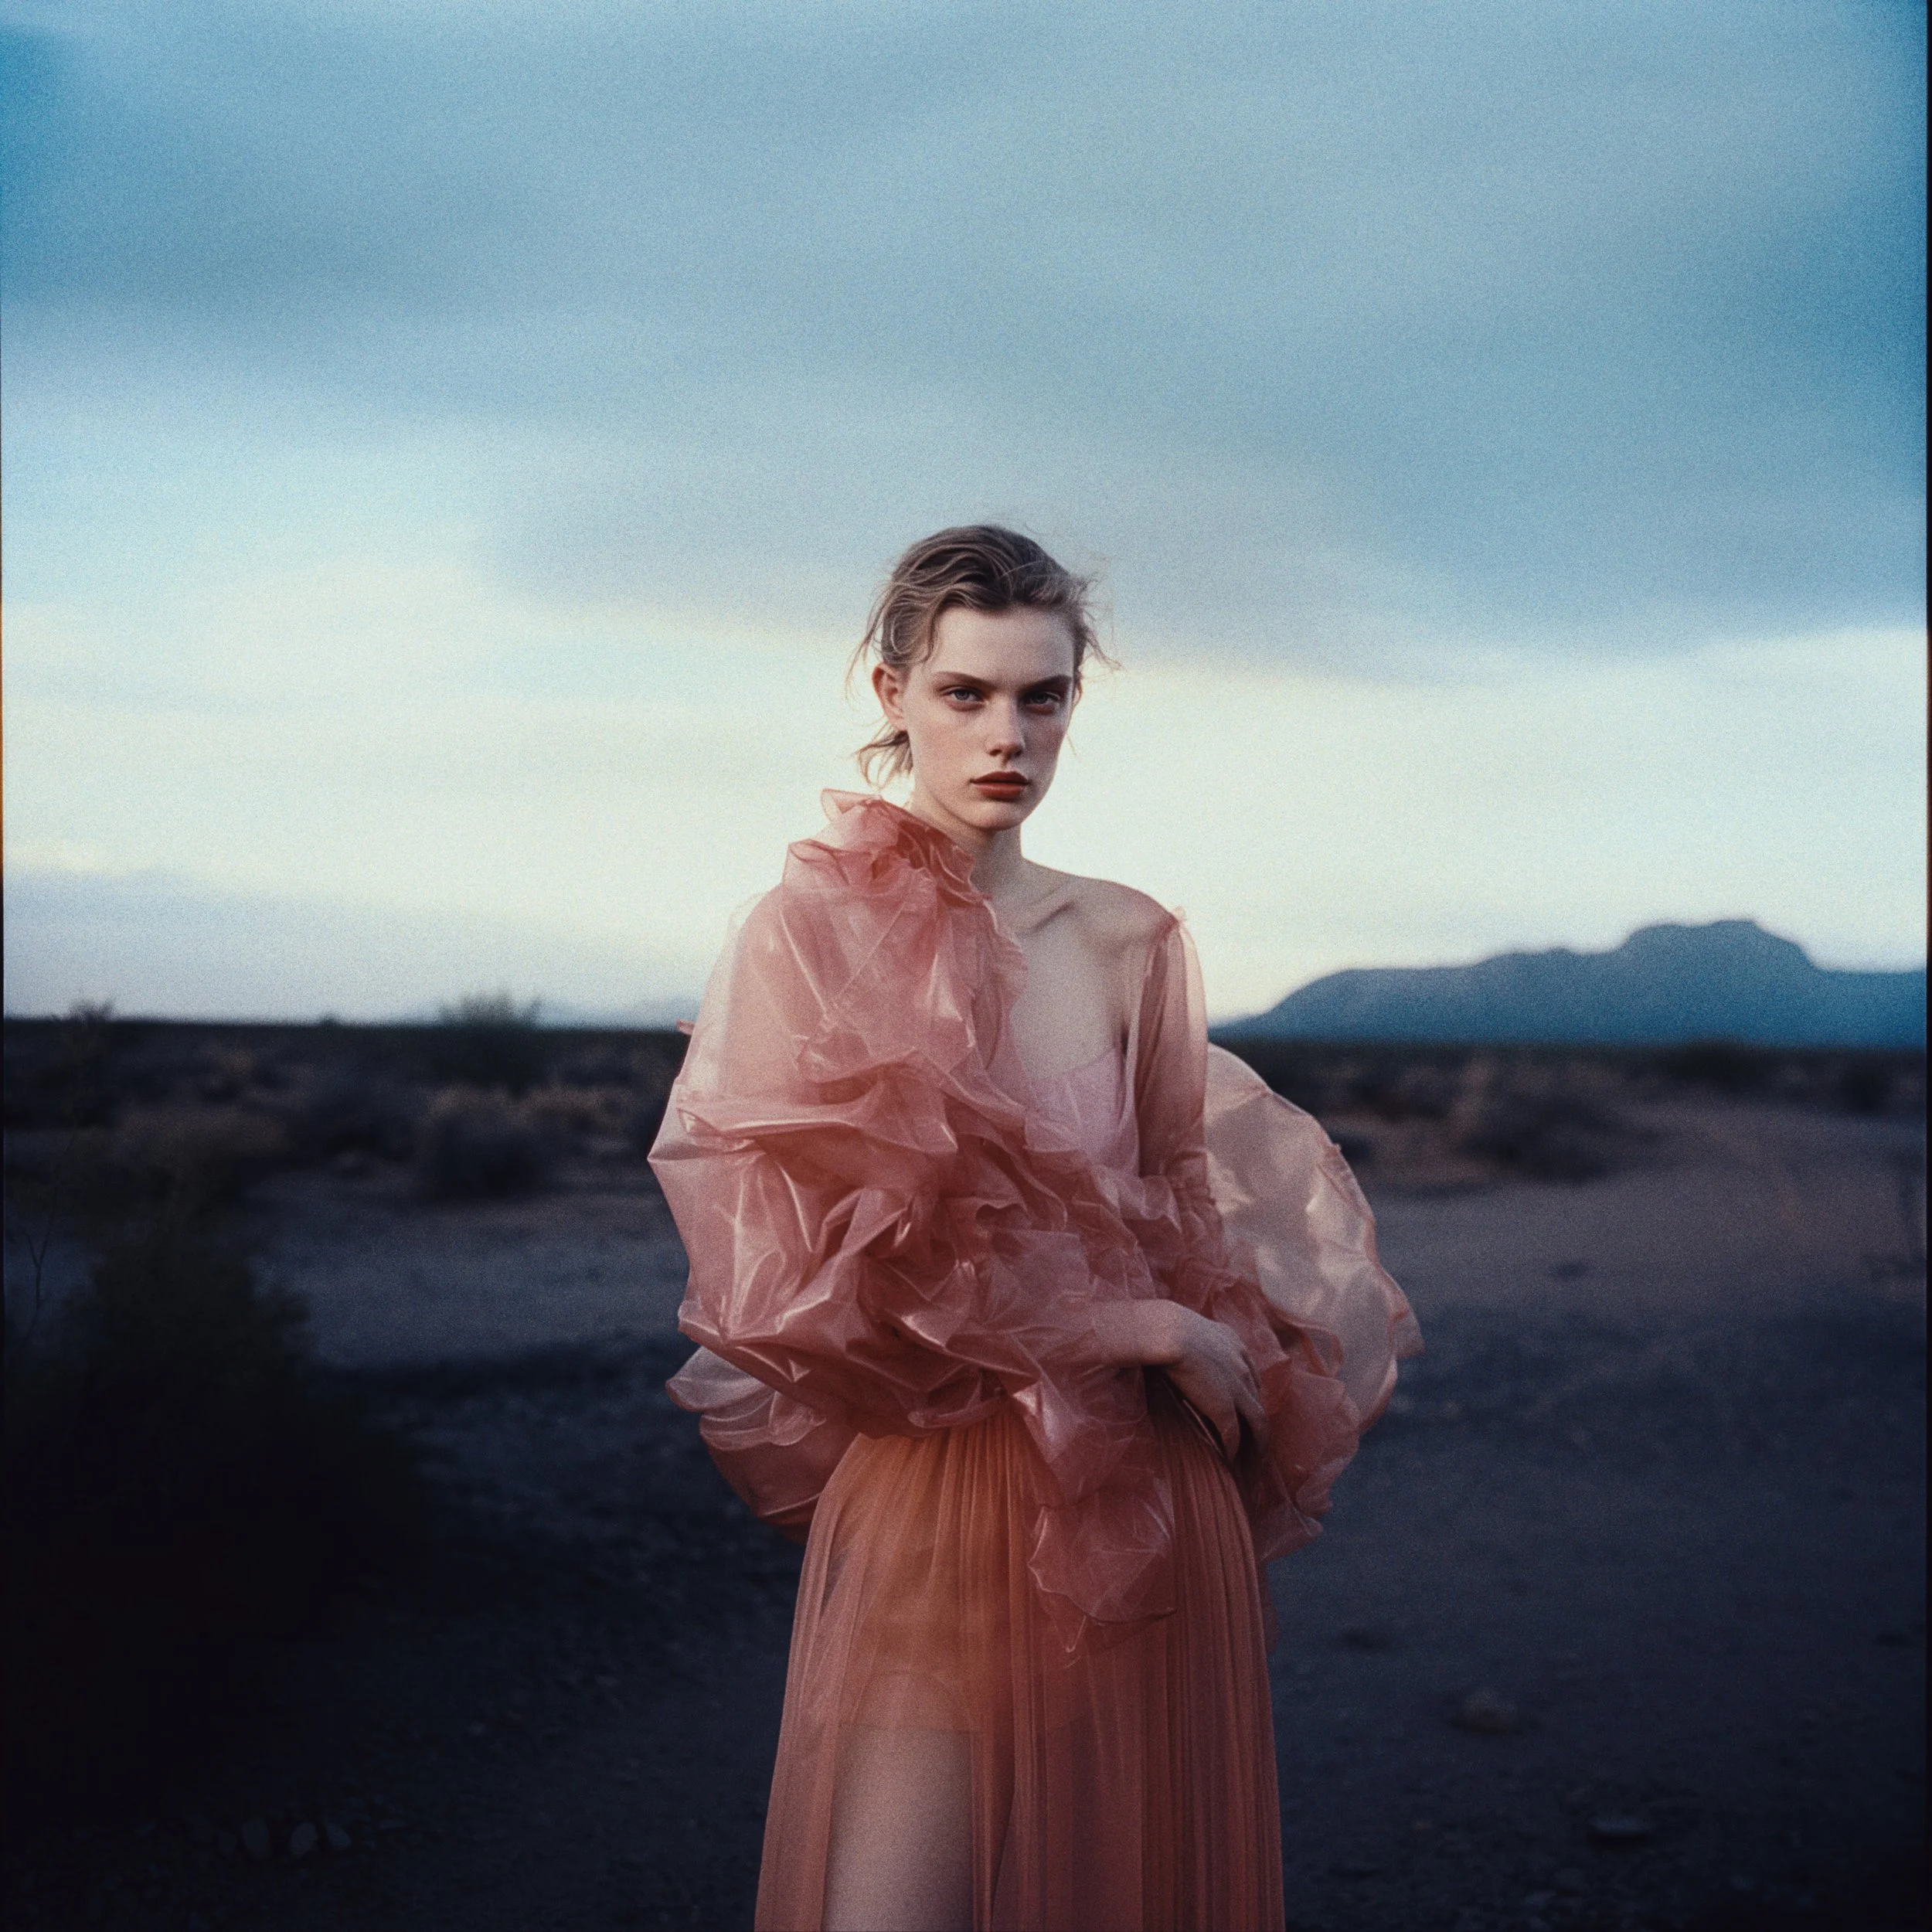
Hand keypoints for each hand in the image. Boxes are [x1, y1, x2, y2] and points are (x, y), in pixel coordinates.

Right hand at [1090, 1301, 1267, 1461]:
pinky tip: (1228, 1458)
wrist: (1167, 1332)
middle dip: (1257, 1419)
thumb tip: (1167, 1341)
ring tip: (1252, 1457)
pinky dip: (1233, 1448)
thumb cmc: (1163, 1325)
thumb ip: (1187, 1338)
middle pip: (1258, 1398)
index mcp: (1232, 1342)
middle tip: (1254, 1437)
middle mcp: (1242, 1365)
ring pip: (1258, 1421)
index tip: (1244, 1404)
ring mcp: (1237, 1388)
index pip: (1250, 1373)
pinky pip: (1234, 1434)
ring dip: (1257, 1441)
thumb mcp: (1182, 1327)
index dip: (1249, 1392)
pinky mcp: (1225, 1407)